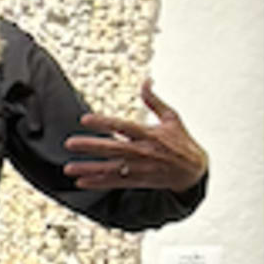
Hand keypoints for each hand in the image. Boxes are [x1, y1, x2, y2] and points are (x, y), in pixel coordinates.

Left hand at [63, 84, 204, 193]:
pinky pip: (115, 183)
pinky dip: (98, 183)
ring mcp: (140, 168)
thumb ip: (154, 101)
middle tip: (69, 143)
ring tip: (69, 168)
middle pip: (113, 148)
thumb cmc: (181, 141)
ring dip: (89, 169)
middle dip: (90, 146)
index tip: (84, 119)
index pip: (123, 126)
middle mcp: (143, 151)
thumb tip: (147, 81)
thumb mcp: (171, 118)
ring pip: (111, 168)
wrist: (193, 171)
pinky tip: (81, 182)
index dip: (104, 122)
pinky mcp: (139, 181)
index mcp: (150, 134)